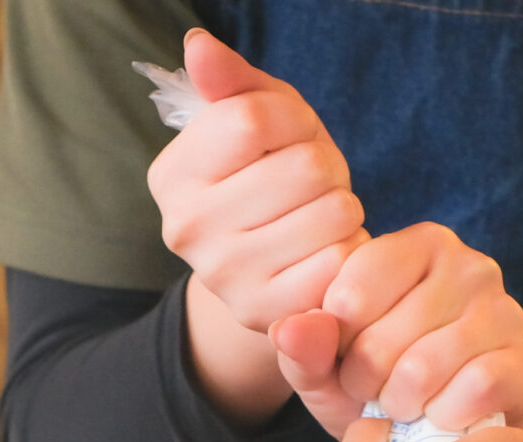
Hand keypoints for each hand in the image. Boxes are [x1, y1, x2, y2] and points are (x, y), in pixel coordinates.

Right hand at [148, 31, 364, 334]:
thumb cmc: (268, 176)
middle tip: (312, 185)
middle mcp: (185, 228)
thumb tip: (199, 45)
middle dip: (326, 165)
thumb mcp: (252, 120)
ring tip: (319, 217)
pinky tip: (325, 253)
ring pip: (333, 213)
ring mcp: (224, 277)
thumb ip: (230, 82)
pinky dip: (349, 251)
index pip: (253, 119)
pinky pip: (341, 264)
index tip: (291, 136)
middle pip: (304, 168)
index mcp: (173, 174)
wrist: (272, 268)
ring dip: (344, 208)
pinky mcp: (268, 314)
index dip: (293, 119)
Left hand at [273, 224, 522, 439]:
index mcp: (417, 246)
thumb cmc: (379, 384)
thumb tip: (291, 330)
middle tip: (374, 390)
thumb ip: (302, 348)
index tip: (343, 355)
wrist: (444, 429)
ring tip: (403, 403)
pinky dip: (443, 417)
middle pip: (383, 339)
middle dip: (365, 382)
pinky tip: (440, 416)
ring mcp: (504, 311)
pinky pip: (471, 391)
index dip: (336, 344)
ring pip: (424, 369)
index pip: (350, 292)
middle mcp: (468, 265)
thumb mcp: (326, 368)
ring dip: (401, 404)